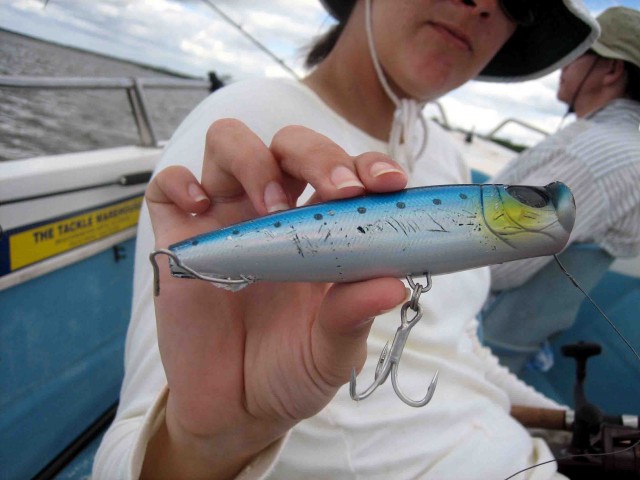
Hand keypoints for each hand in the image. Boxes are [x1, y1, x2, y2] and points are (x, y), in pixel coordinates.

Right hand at [142, 119, 407, 478]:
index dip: (366, 164)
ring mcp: (224, 221)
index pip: (344, 172)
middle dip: (319, 154)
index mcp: (321, 231)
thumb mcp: (332, 351)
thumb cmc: (292, 373)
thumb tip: (396, 283)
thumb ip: (355, 316)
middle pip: (291, 144)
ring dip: (255, 159)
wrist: (236, 412)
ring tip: (271, 206)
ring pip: (229, 142)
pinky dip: (181, 182)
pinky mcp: (180, 239)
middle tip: (340, 189)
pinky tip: (200, 209)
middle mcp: (273, 214)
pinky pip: (169, 187)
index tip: (388, 182)